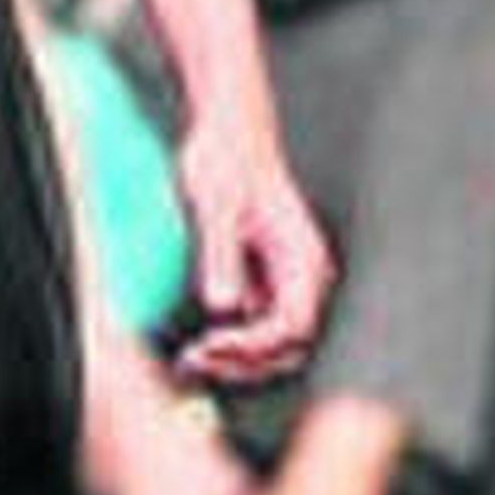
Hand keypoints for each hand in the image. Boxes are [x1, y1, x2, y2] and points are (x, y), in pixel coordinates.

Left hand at [172, 113, 333, 386]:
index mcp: (303, 258)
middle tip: (195, 360)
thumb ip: (221, 257)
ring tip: (191, 361)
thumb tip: (222, 304)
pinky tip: (197, 345)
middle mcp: (303, 275)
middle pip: (288, 346)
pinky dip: (231, 345)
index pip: (293, 326)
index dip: (254, 347)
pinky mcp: (265, 280)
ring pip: (273, 345)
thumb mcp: (216, 207)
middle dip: (244, 363)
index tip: (211, 344)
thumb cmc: (227, 160)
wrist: (228, 131)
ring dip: (237, 361)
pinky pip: (257, 328)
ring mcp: (285, 281)